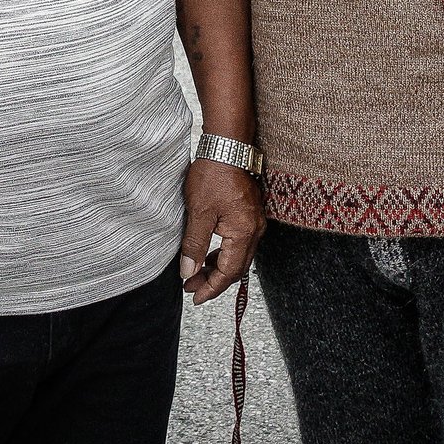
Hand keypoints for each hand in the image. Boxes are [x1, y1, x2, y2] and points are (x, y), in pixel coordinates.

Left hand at [180, 157, 262, 304]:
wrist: (227, 146)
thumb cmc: (214, 174)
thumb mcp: (199, 213)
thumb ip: (194, 246)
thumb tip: (188, 272)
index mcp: (244, 233)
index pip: (229, 272)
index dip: (212, 288)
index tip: (195, 297)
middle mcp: (255, 230)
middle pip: (237, 268)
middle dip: (214, 281)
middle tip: (191, 288)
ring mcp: (254, 221)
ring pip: (238, 256)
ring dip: (218, 267)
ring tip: (196, 273)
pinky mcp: (250, 214)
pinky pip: (239, 243)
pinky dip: (224, 253)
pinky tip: (209, 254)